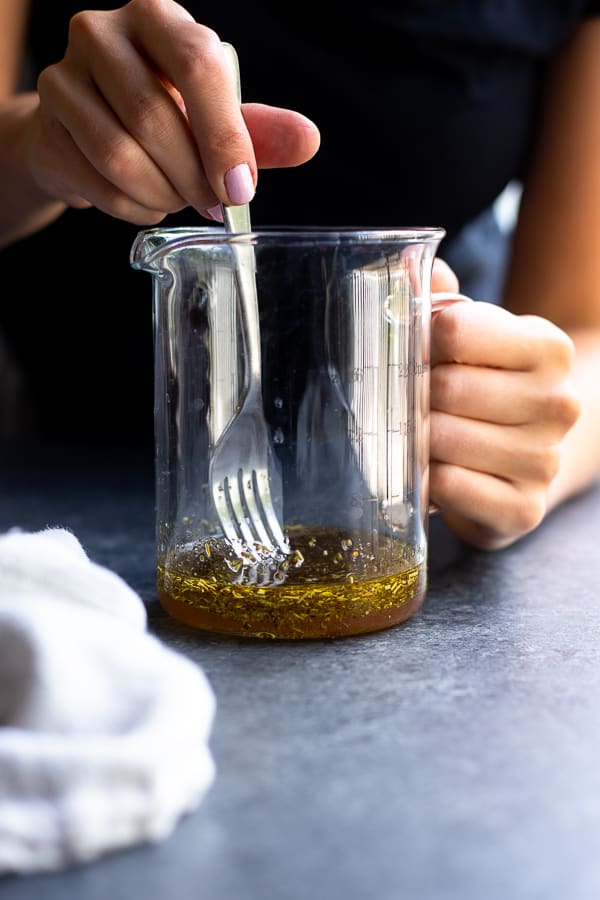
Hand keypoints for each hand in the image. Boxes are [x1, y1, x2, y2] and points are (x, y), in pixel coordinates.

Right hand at [24, 0, 319, 223]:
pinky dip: (135, 207)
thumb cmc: (162, 115)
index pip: (198, 66)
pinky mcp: (46, 121)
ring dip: (162, 194)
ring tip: (178, 198)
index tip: (242, 189)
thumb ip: (257, 131)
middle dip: (193, 177)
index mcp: (158, 17)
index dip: (224, 136)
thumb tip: (308, 141)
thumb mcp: (213, 118)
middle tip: (212, 203)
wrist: (87, 130)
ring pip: (120, 155)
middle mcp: (102, 32)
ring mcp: (64, 75)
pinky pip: (98, 182)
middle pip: (154, 117)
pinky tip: (148, 203)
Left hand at [429, 259, 579, 548]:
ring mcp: (545, 459)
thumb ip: (444, 300)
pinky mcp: (524, 508)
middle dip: (413, 394)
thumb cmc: (487, 390)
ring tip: (417, 435)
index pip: (456, 328)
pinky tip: (429, 470)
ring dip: (415, 438)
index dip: (419, 340)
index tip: (414, 352)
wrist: (525, 457)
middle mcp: (558, 403)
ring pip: (444, 439)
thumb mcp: (474, 339)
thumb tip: (412, 266)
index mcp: (548, 348)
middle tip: (405, 400)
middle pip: (447, 387)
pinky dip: (426, 479)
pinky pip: (451, 487)